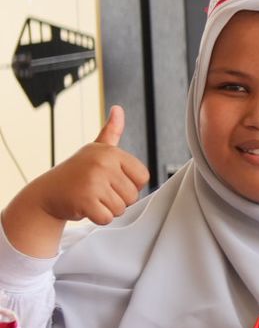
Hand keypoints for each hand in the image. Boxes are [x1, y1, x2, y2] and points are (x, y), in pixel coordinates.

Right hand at [1, 107, 149, 256]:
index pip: (143, 177)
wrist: (46, 193)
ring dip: (107, 209)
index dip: (130, 184)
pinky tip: (85, 207)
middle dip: (117, 199)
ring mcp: (93, 181)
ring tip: (91, 197)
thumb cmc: (76, 173)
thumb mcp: (95, 150)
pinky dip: (98, 218)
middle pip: (133, 195)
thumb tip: (119, 109)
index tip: (111, 180)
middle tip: (97, 190)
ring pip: (121, 208)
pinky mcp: (85, 201)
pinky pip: (107, 218)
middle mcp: (103, 163)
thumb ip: (111, 132)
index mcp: (110, 152)